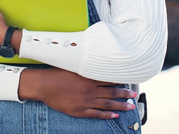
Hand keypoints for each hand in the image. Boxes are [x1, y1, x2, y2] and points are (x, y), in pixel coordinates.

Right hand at [19, 67, 136, 118]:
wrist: (44, 85)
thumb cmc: (57, 74)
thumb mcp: (73, 67)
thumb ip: (85, 67)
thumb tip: (95, 63)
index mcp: (89, 79)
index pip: (109, 80)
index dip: (119, 82)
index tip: (129, 82)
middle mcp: (90, 91)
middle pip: (111, 93)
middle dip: (124, 95)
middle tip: (134, 96)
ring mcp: (85, 102)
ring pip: (107, 104)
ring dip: (120, 106)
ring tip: (130, 107)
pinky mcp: (79, 110)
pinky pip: (96, 114)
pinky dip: (106, 115)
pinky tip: (114, 115)